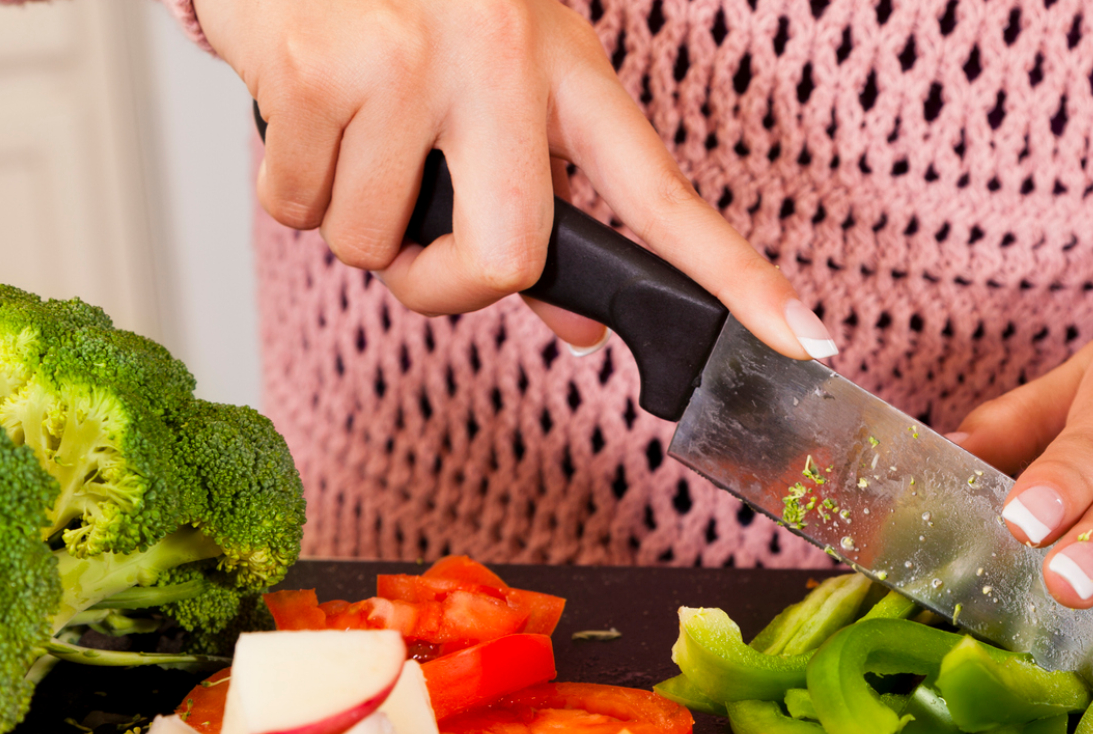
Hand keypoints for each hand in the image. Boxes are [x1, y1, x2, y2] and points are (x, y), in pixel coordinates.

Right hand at [196, 0, 836, 358]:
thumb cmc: (398, 3)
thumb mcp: (496, 77)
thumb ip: (535, 201)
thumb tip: (578, 327)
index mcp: (565, 67)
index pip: (664, 192)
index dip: (738, 278)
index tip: (804, 340)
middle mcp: (501, 59)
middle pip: (507, 260)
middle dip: (443, 288)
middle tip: (415, 253)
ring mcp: (409, 62)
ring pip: (377, 246)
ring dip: (348, 218)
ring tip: (346, 127)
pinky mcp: (317, 67)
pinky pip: (296, 206)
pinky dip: (287, 185)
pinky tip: (299, 107)